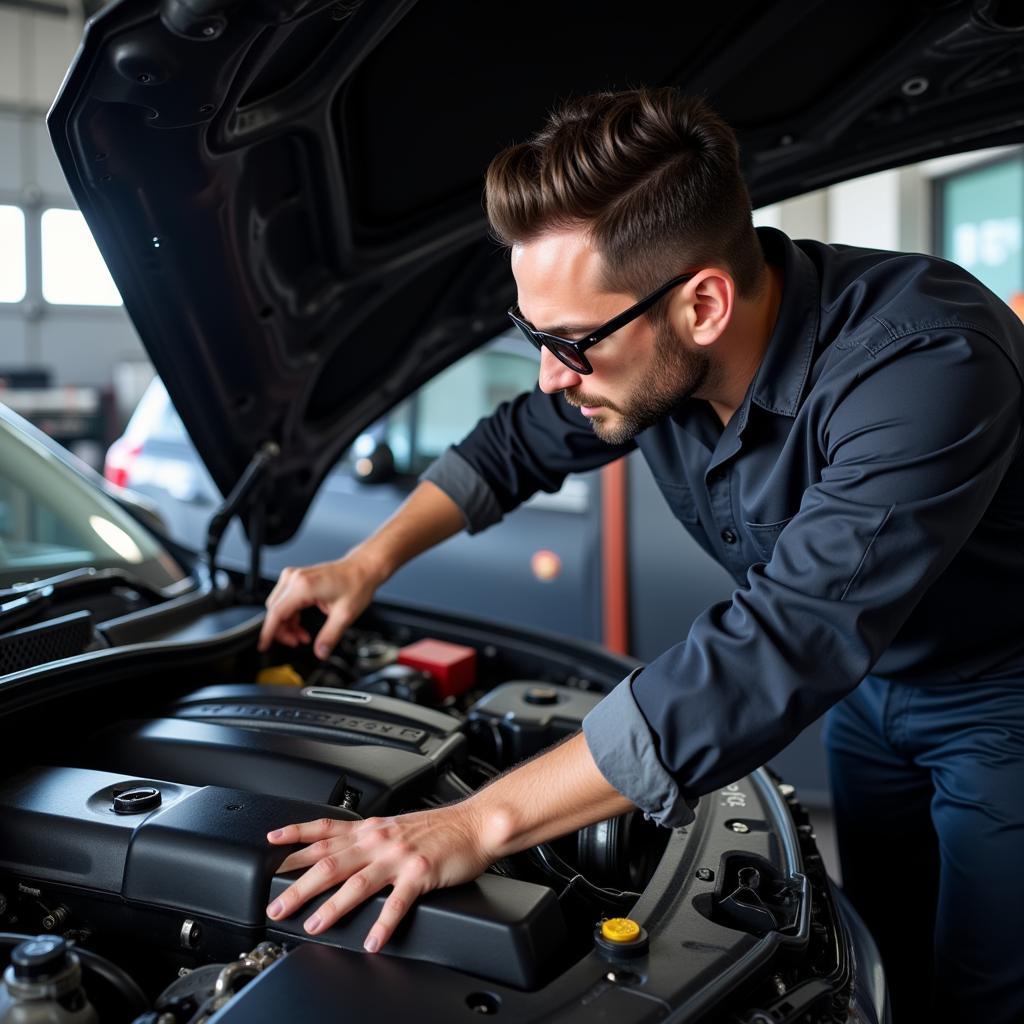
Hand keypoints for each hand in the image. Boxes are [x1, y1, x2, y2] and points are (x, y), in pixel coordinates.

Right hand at [257, 555, 382, 658]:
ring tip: (303, 636)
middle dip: (282, 631)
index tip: (263, 646)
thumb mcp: (344, 616)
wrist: (363, 569)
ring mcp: (295, 576)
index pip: (276, 613)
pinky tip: (302, 625)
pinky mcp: (297, 578)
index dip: (268, 632)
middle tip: (298, 642)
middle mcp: (295, 578)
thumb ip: (329, 637)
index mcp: (303, 586)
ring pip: (278, 606)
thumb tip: (320, 652)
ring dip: (287, 624)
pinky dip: (291, 615)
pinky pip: (285, 601)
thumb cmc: (356, 584)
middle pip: (274, 610)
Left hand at [265, 804, 491, 951]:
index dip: (296, 836)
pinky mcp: (420, 874)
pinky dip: (383, 923)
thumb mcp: (395, 825)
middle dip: (299, 885)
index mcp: (371, 829)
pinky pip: (397, 902)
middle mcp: (379, 840)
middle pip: (330, 862)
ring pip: (357, 883)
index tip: (270, 845)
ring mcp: (399, 857)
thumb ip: (367, 838)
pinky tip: (372, 940)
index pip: (325, 830)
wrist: (475, 823)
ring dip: (332, 906)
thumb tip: (338, 851)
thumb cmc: (437, 828)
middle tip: (277, 906)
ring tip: (314, 925)